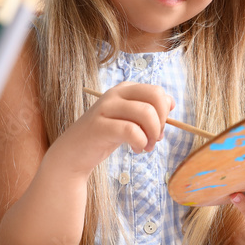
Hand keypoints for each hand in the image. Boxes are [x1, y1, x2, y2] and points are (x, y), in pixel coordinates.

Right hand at [47, 82, 174, 178]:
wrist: (73, 155)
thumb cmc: (105, 137)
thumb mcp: (128, 120)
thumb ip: (148, 110)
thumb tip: (171, 103)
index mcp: (124, 89)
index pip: (157, 91)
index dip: (165, 112)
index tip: (159, 128)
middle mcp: (115, 94)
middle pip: (155, 96)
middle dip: (162, 120)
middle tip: (156, 138)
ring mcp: (106, 108)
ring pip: (146, 113)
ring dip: (153, 135)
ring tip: (146, 146)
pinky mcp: (100, 126)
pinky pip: (133, 131)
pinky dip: (141, 143)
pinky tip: (136, 150)